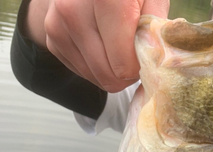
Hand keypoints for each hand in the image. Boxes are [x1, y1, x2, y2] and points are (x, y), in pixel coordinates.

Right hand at [25, 0, 169, 91]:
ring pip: (95, 78)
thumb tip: (156, 62)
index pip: (123, 64)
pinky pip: (82, 72)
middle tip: (132, 51)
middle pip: (108, 75)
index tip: (143, 49)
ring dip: (111, 70)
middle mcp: (73, 10)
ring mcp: (58, 25)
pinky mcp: (52, 39)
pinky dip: (96, 66)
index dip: (139, 65)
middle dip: (125, 72)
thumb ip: (157, 30)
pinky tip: (100, 44)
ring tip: (116, 45)